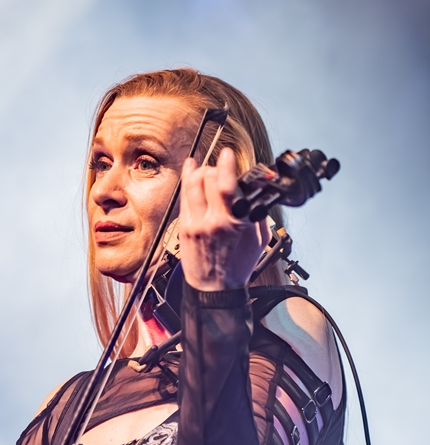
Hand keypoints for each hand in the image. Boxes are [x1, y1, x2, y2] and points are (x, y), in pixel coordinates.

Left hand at [179, 147, 269, 290]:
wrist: (215, 289)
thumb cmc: (237, 266)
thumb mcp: (259, 240)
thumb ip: (257, 214)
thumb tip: (255, 193)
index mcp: (237, 223)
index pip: (229, 186)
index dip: (227, 165)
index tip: (227, 155)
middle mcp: (215, 221)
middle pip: (209, 179)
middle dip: (215, 168)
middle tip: (220, 168)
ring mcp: (197, 223)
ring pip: (193, 184)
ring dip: (200, 171)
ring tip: (205, 169)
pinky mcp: (185, 227)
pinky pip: (184, 196)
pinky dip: (188, 179)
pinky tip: (191, 170)